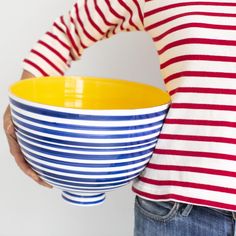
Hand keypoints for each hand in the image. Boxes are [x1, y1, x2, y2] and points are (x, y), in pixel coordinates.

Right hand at [4, 74, 52, 188]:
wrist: (32, 90)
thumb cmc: (23, 100)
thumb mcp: (14, 109)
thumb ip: (12, 120)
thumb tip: (10, 130)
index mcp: (13, 137)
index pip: (20, 159)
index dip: (29, 170)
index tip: (39, 179)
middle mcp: (20, 141)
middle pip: (27, 162)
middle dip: (36, 175)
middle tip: (49, 184)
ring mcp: (28, 139)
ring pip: (32, 158)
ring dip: (40, 169)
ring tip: (51, 178)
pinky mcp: (36, 136)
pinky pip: (39, 150)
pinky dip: (44, 158)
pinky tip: (52, 162)